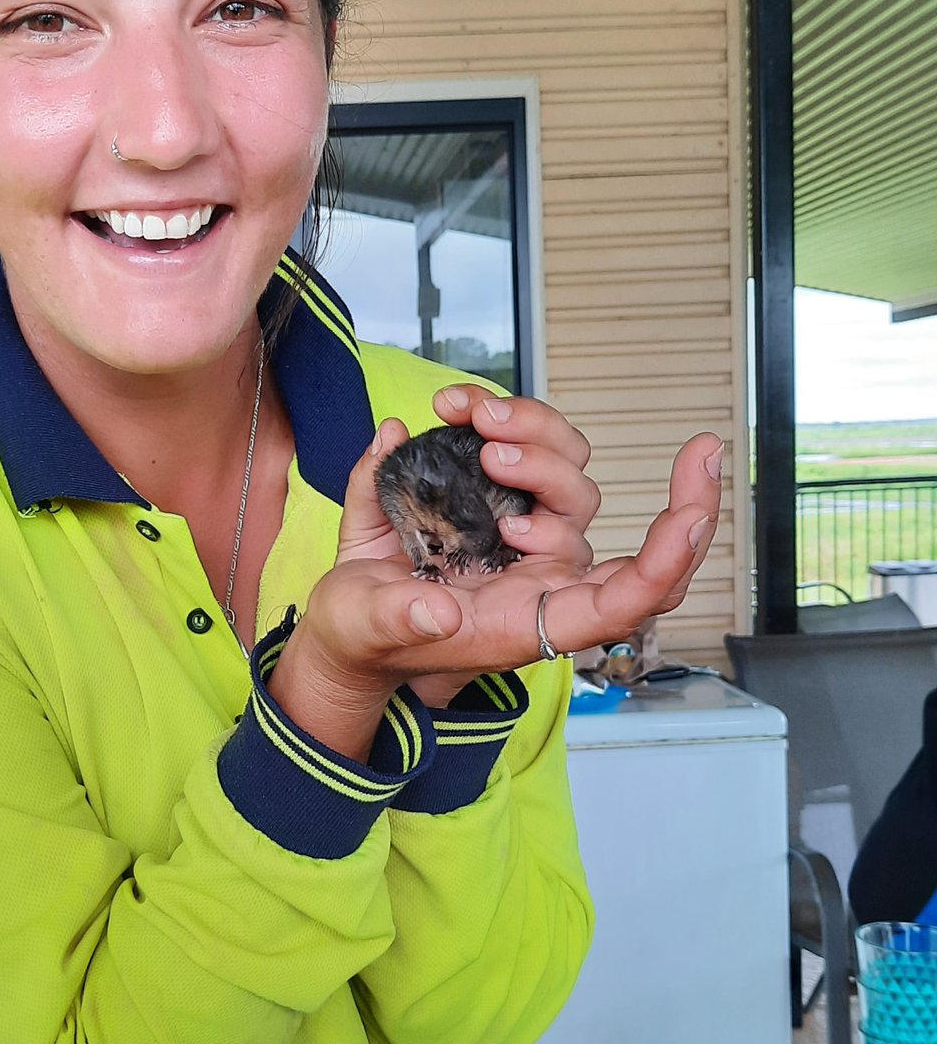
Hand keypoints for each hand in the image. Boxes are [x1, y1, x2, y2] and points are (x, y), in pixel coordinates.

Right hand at [268, 387, 722, 757]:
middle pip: (586, 514)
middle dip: (551, 466)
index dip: (667, 561)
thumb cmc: (367, 635)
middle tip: (488, 446)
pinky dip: (500, 418)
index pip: (622, 602)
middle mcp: (538, 576)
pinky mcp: (494, 498)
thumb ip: (402, 619)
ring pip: (567, 473)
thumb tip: (438, 610)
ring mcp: (521, 535)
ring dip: (530, 430)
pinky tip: (452, 408)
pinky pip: (528, 449)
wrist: (349, 619)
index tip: (694, 511)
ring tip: (467, 412)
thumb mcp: (369, 629)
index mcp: (524, 621)